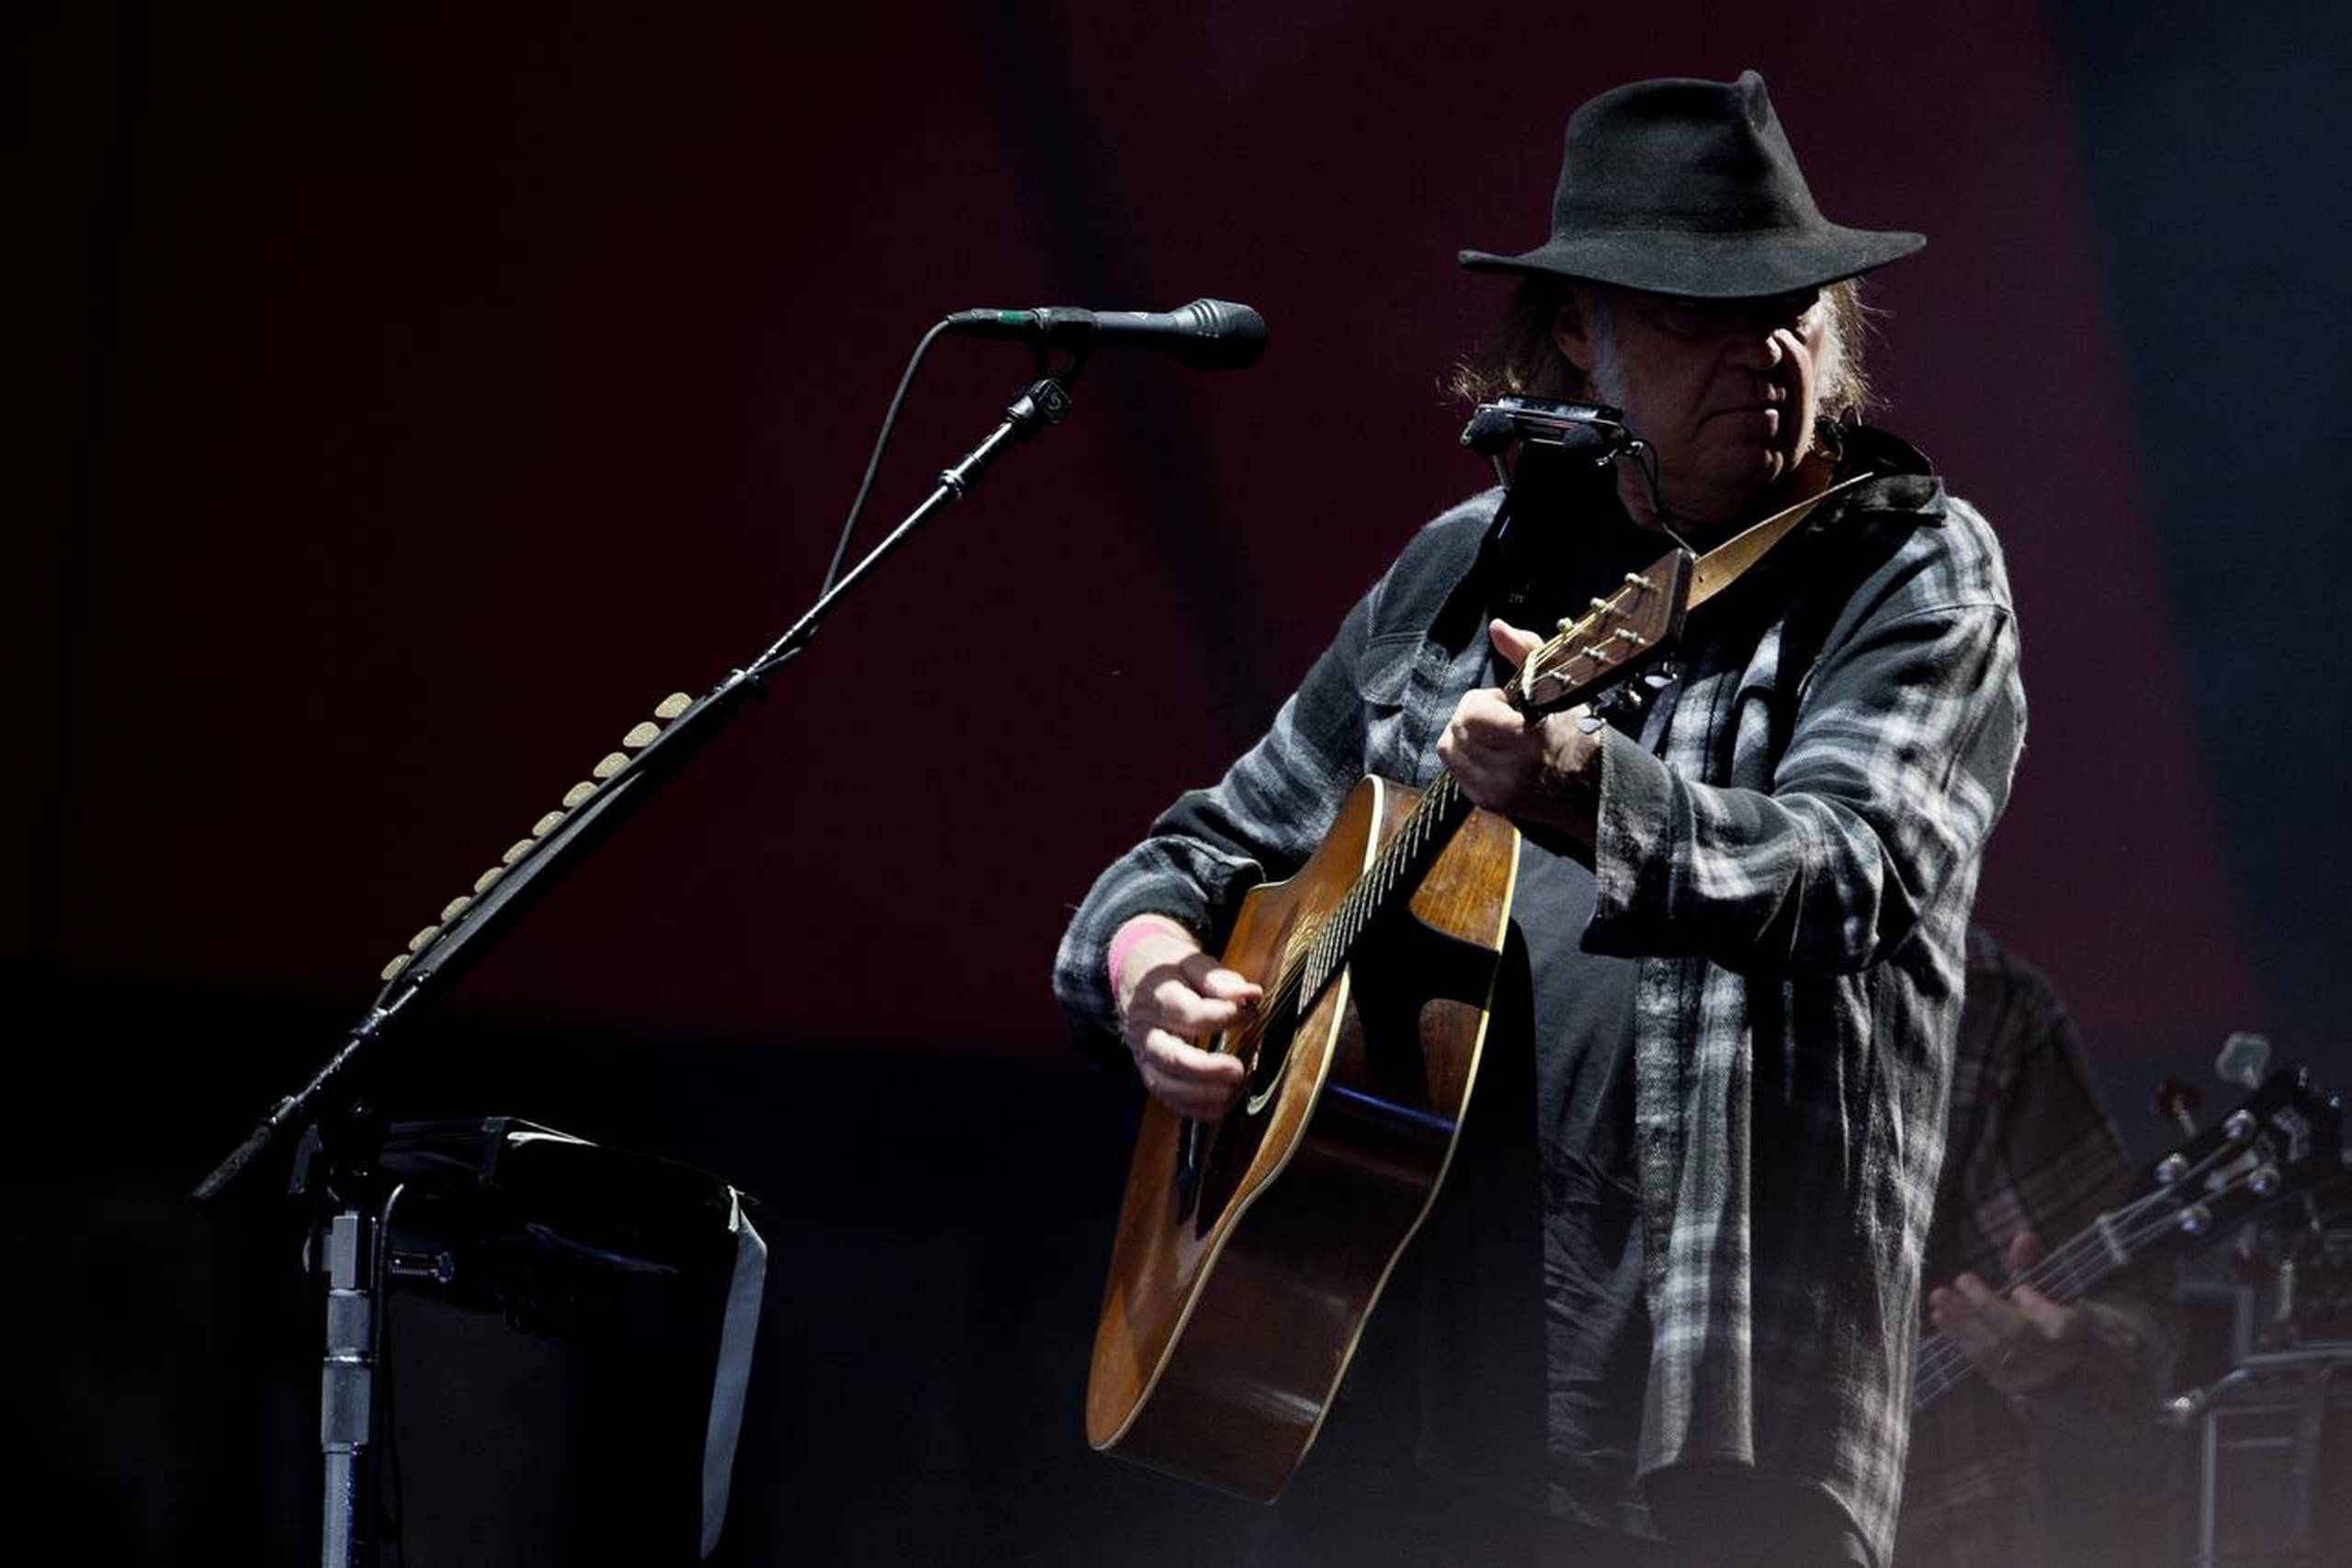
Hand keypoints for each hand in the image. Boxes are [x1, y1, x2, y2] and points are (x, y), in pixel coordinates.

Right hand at [1111, 918, 1258, 1118]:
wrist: (1133, 973)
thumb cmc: (1169, 968)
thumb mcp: (1191, 962)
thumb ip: (1219, 979)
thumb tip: (1250, 994)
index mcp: (1156, 997)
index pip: (1188, 1013)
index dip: (1223, 1017)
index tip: (1251, 1012)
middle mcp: (1145, 1029)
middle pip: (1171, 1057)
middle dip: (1206, 1069)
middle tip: (1238, 1070)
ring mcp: (1143, 1052)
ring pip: (1164, 1082)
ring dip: (1198, 1094)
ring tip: (1230, 1093)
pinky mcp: (1148, 1068)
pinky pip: (1163, 1095)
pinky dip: (1189, 1108)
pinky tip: (1217, 1108)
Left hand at [1434, 620, 1602, 842]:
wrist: (1591, 789)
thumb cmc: (1575, 731)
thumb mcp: (1558, 686)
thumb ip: (1526, 651)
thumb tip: (1497, 627)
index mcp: (1531, 737)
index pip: (1472, 713)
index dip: (1485, 700)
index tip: (1507, 703)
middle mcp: (1512, 770)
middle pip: (1457, 728)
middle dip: (1474, 715)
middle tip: (1501, 718)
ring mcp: (1497, 790)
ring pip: (1448, 748)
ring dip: (1466, 734)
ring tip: (1496, 735)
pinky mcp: (1488, 803)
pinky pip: (1453, 770)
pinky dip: (1467, 756)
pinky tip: (1492, 754)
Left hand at [1927, 1231, 2087, 1395]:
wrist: (2096, 1378)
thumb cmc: (2080, 1323)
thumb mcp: (2070, 1294)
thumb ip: (2042, 1267)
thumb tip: (2022, 1239)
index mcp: (2090, 1336)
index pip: (2064, 1328)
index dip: (2039, 1309)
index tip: (2019, 1290)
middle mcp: (2069, 1365)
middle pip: (2024, 1339)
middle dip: (1987, 1307)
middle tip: (1961, 1279)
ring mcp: (2045, 1385)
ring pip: (2001, 1357)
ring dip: (1965, 1325)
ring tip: (1940, 1300)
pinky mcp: (2022, 1396)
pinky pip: (1990, 1371)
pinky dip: (1964, 1343)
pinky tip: (1944, 1321)